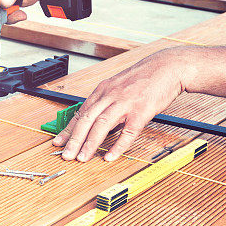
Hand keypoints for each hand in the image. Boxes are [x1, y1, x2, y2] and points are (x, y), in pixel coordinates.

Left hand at [52, 48, 190, 161]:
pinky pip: (127, 132)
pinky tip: (110, 156)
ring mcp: (126, 103)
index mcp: (104, 90)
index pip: (81, 112)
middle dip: (74, 139)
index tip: (58, 142)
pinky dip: (118, 145)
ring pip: (102, 125)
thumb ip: (107, 103)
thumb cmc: (145, 78)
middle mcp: (111, 96)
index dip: (68, 129)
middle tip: (66, 155)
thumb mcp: (119, 86)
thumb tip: (98, 122)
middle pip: (87, 119)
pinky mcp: (141, 111)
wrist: (167, 67)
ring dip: (90, 143)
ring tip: (83, 158)